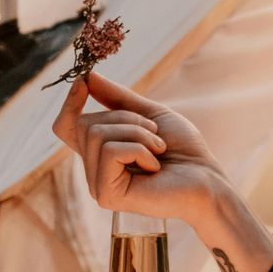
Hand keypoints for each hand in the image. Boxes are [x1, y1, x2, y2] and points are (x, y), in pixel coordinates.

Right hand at [53, 72, 272, 271]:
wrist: (207, 178)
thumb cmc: (183, 150)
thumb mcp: (150, 115)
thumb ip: (117, 99)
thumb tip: (88, 76)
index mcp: (100, 152)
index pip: (66, 127)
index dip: (69, 103)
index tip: (84, 81)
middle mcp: (94, 169)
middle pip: (85, 124)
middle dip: (125, 119)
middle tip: (155, 135)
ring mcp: (98, 184)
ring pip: (97, 135)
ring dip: (137, 134)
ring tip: (158, 150)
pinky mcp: (106, 195)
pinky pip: (110, 151)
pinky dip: (138, 150)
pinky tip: (154, 167)